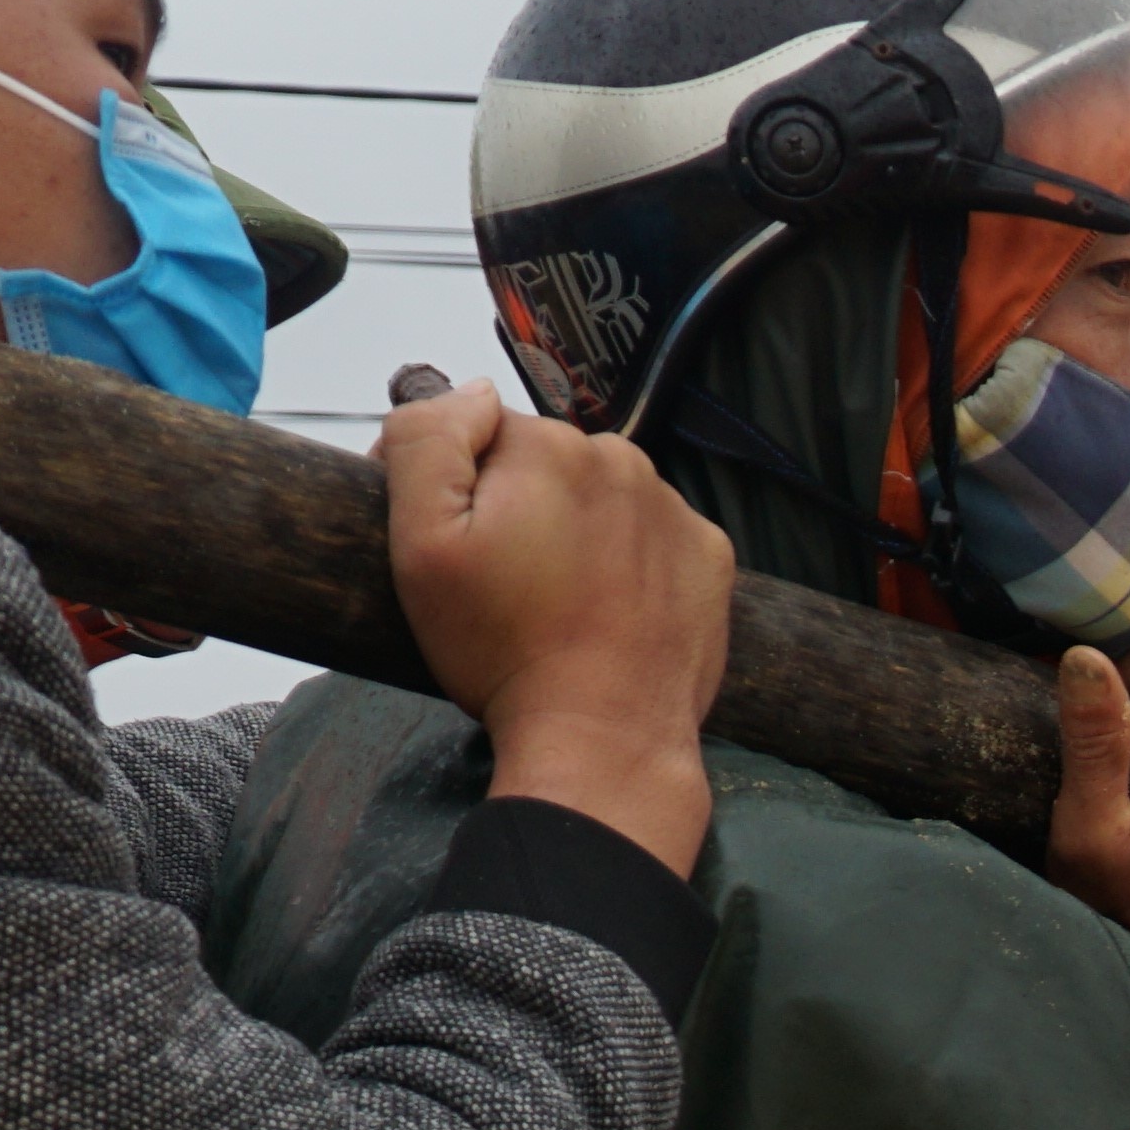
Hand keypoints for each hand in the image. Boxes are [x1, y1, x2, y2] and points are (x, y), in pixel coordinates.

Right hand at [382, 381, 726, 875]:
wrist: (601, 737)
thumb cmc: (503, 650)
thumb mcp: (420, 544)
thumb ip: (427, 441)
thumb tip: (472, 392)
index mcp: (548, 445)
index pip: (478, 436)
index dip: (450, 490)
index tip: (444, 549)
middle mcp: (621, 461)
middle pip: (545, 466)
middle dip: (518, 510)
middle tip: (504, 589)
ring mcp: (672, 509)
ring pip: (601, 501)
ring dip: (575, 535)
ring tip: (556, 606)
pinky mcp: (708, 557)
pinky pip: (653, 540)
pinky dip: (628, 565)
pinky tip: (605, 611)